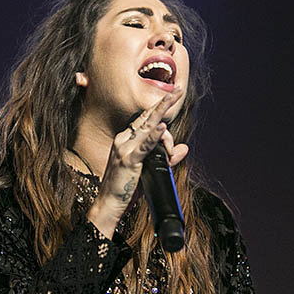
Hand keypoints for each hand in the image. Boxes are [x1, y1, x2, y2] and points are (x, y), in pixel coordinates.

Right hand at [87, 87, 188, 238]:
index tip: (173, 105)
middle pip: (146, 118)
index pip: (145, 121)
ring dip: (163, 111)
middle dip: (163, 103)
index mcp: (124, 140)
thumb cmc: (125, 187)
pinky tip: (162, 127)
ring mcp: (125, 149)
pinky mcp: (129, 160)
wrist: (108, 203)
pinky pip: (145, 146)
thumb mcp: (148, 169)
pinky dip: (154, 136)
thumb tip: (185, 148)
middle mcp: (123, 140)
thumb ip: (167, 158)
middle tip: (177, 90)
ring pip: (148, 127)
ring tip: (174, 97)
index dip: (161, 114)